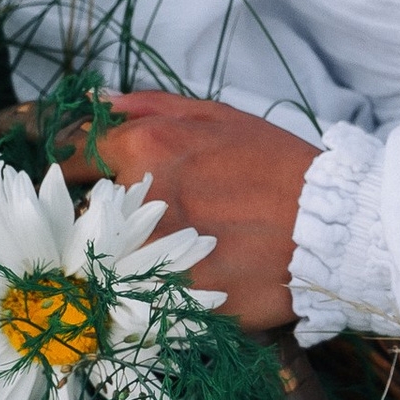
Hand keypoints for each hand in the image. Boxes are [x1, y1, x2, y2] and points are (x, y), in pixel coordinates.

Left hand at [60, 88, 315, 332]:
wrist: (327, 229)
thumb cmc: (275, 166)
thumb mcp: (218, 116)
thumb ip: (151, 105)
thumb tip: (100, 101)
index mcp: (146, 146)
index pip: (72, 155)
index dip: (73, 167)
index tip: (78, 177)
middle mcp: (137, 198)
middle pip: (82, 209)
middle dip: (101, 214)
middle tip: (142, 220)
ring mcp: (147, 251)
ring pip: (102, 256)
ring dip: (119, 255)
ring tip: (165, 253)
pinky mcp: (164, 298)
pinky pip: (131, 294)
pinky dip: (143, 290)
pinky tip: (176, 282)